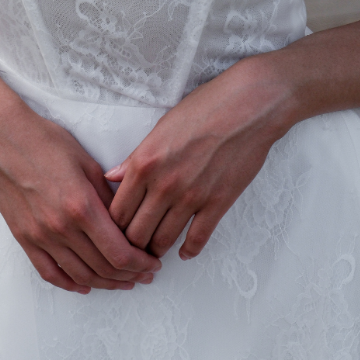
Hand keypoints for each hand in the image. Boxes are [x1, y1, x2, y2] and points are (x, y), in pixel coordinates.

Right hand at [0, 81, 161, 293]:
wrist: (0, 137)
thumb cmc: (45, 141)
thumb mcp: (87, 163)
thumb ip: (108, 197)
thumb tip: (128, 221)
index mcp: (82, 207)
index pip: (119, 252)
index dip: (140, 263)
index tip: (153, 263)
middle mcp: (60, 228)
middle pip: (103, 268)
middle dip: (130, 275)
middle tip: (144, 274)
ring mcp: (39, 236)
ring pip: (79, 275)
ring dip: (105, 283)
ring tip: (123, 282)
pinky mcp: (23, 238)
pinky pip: (49, 272)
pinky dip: (69, 284)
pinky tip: (85, 286)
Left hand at [105, 55, 294, 259]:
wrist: (248, 107)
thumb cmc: (204, 108)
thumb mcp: (160, 128)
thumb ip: (134, 158)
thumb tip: (111, 177)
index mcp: (144, 164)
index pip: (116, 212)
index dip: (111, 228)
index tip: (114, 232)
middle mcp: (163, 184)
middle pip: (135, 233)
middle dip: (130, 245)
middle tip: (131, 248)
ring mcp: (191, 197)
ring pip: (163, 240)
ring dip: (156, 251)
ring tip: (154, 253)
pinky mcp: (217, 203)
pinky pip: (197, 238)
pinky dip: (189, 250)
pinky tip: (185, 252)